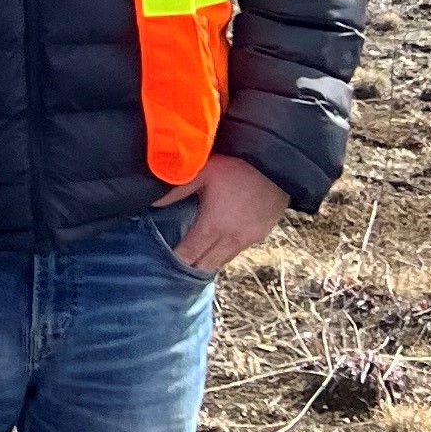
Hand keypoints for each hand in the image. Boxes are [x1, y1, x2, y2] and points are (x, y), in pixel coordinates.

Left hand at [166, 153, 290, 273]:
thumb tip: (152, 203)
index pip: (189, 255)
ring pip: (223, 260)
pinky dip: (225, 251)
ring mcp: (248, 239)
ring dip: (209, 260)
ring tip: (195, 256)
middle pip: (206, 265)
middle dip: (190, 266)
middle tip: (175, 262)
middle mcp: (231, 239)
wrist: (278, 165)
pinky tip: (218, 241)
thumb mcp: (203, 172)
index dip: (175, 261)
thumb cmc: (237, 165)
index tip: (162, 261)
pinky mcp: (261, 234)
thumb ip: (176, 190)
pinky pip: (238, 251)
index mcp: (213, 226)